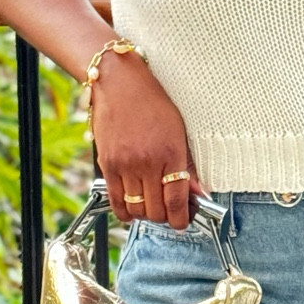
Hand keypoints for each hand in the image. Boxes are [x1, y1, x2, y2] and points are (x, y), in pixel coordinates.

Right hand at [87, 51, 205, 226]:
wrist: (119, 82)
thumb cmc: (153, 102)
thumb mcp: (179, 130)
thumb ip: (187, 165)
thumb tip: (197, 193)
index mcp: (170, 153)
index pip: (176, 201)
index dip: (181, 219)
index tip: (183, 221)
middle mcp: (146, 162)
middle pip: (156, 211)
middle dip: (165, 217)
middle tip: (169, 211)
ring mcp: (124, 165)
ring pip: (136, 209)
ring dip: (145, 214)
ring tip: (151, 206)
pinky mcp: (106, 164)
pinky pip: (115, 201)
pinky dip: (124, 211)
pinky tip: (132, 208)